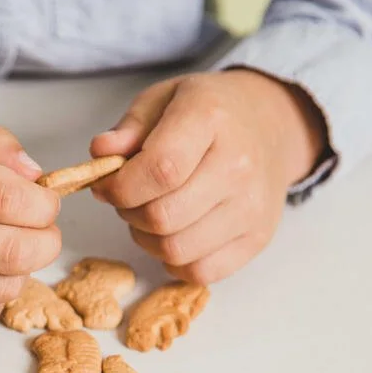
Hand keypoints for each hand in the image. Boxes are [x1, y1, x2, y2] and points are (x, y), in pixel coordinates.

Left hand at [90, 69, 326, 283]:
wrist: (270, 126)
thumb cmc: (209, 115)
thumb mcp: (163, 100)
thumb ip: (128, 128)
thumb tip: (101, 154)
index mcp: (210, 119)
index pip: (159, 169)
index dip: (120, 187)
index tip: (107, 185)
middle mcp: (238, 165)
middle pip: (162, 216)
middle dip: (129, 213)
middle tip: (130, 198)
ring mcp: (252, 206)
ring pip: (176, 250)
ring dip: (148, 239)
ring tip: (152, 214)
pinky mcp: (257, 238)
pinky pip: (200, 272)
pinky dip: (176, 260)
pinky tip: (176, 234)